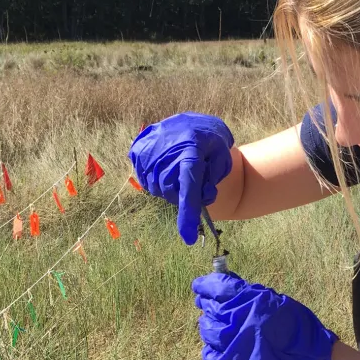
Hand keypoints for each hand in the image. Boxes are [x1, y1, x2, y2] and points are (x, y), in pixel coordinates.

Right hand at [129, 112, 233, 244]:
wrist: (191, 121)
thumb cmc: (211, 141)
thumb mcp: (222, 156)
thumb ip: (214, 178)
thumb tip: (201, 197)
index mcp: (190, 149)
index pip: (188, 186)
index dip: (188, 212)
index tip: (189, 238)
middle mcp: (165, 150)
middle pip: (172, 192)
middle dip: (185, 194)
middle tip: (196, 179)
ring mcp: (147, 150)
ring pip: (158, 188)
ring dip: (171, 186)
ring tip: (181, 168)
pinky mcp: (137, 151)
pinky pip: (146, 179)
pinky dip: (158, 179)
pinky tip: (168, 166)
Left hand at [192, 272, 338, 359]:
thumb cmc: (298, 328)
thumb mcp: (276, 301)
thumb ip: (251, 294)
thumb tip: (229, 285)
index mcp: (251, 299)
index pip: (218, 286)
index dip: (205, 285)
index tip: (199, 285)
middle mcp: (239, 318)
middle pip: (210, 307)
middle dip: (206, 304)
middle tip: (205, 303)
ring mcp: (234, 342)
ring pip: (207, 329)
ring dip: (208, 325)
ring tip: (214, 325)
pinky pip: (211, 356)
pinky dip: (211, 350)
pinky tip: (216, 347)